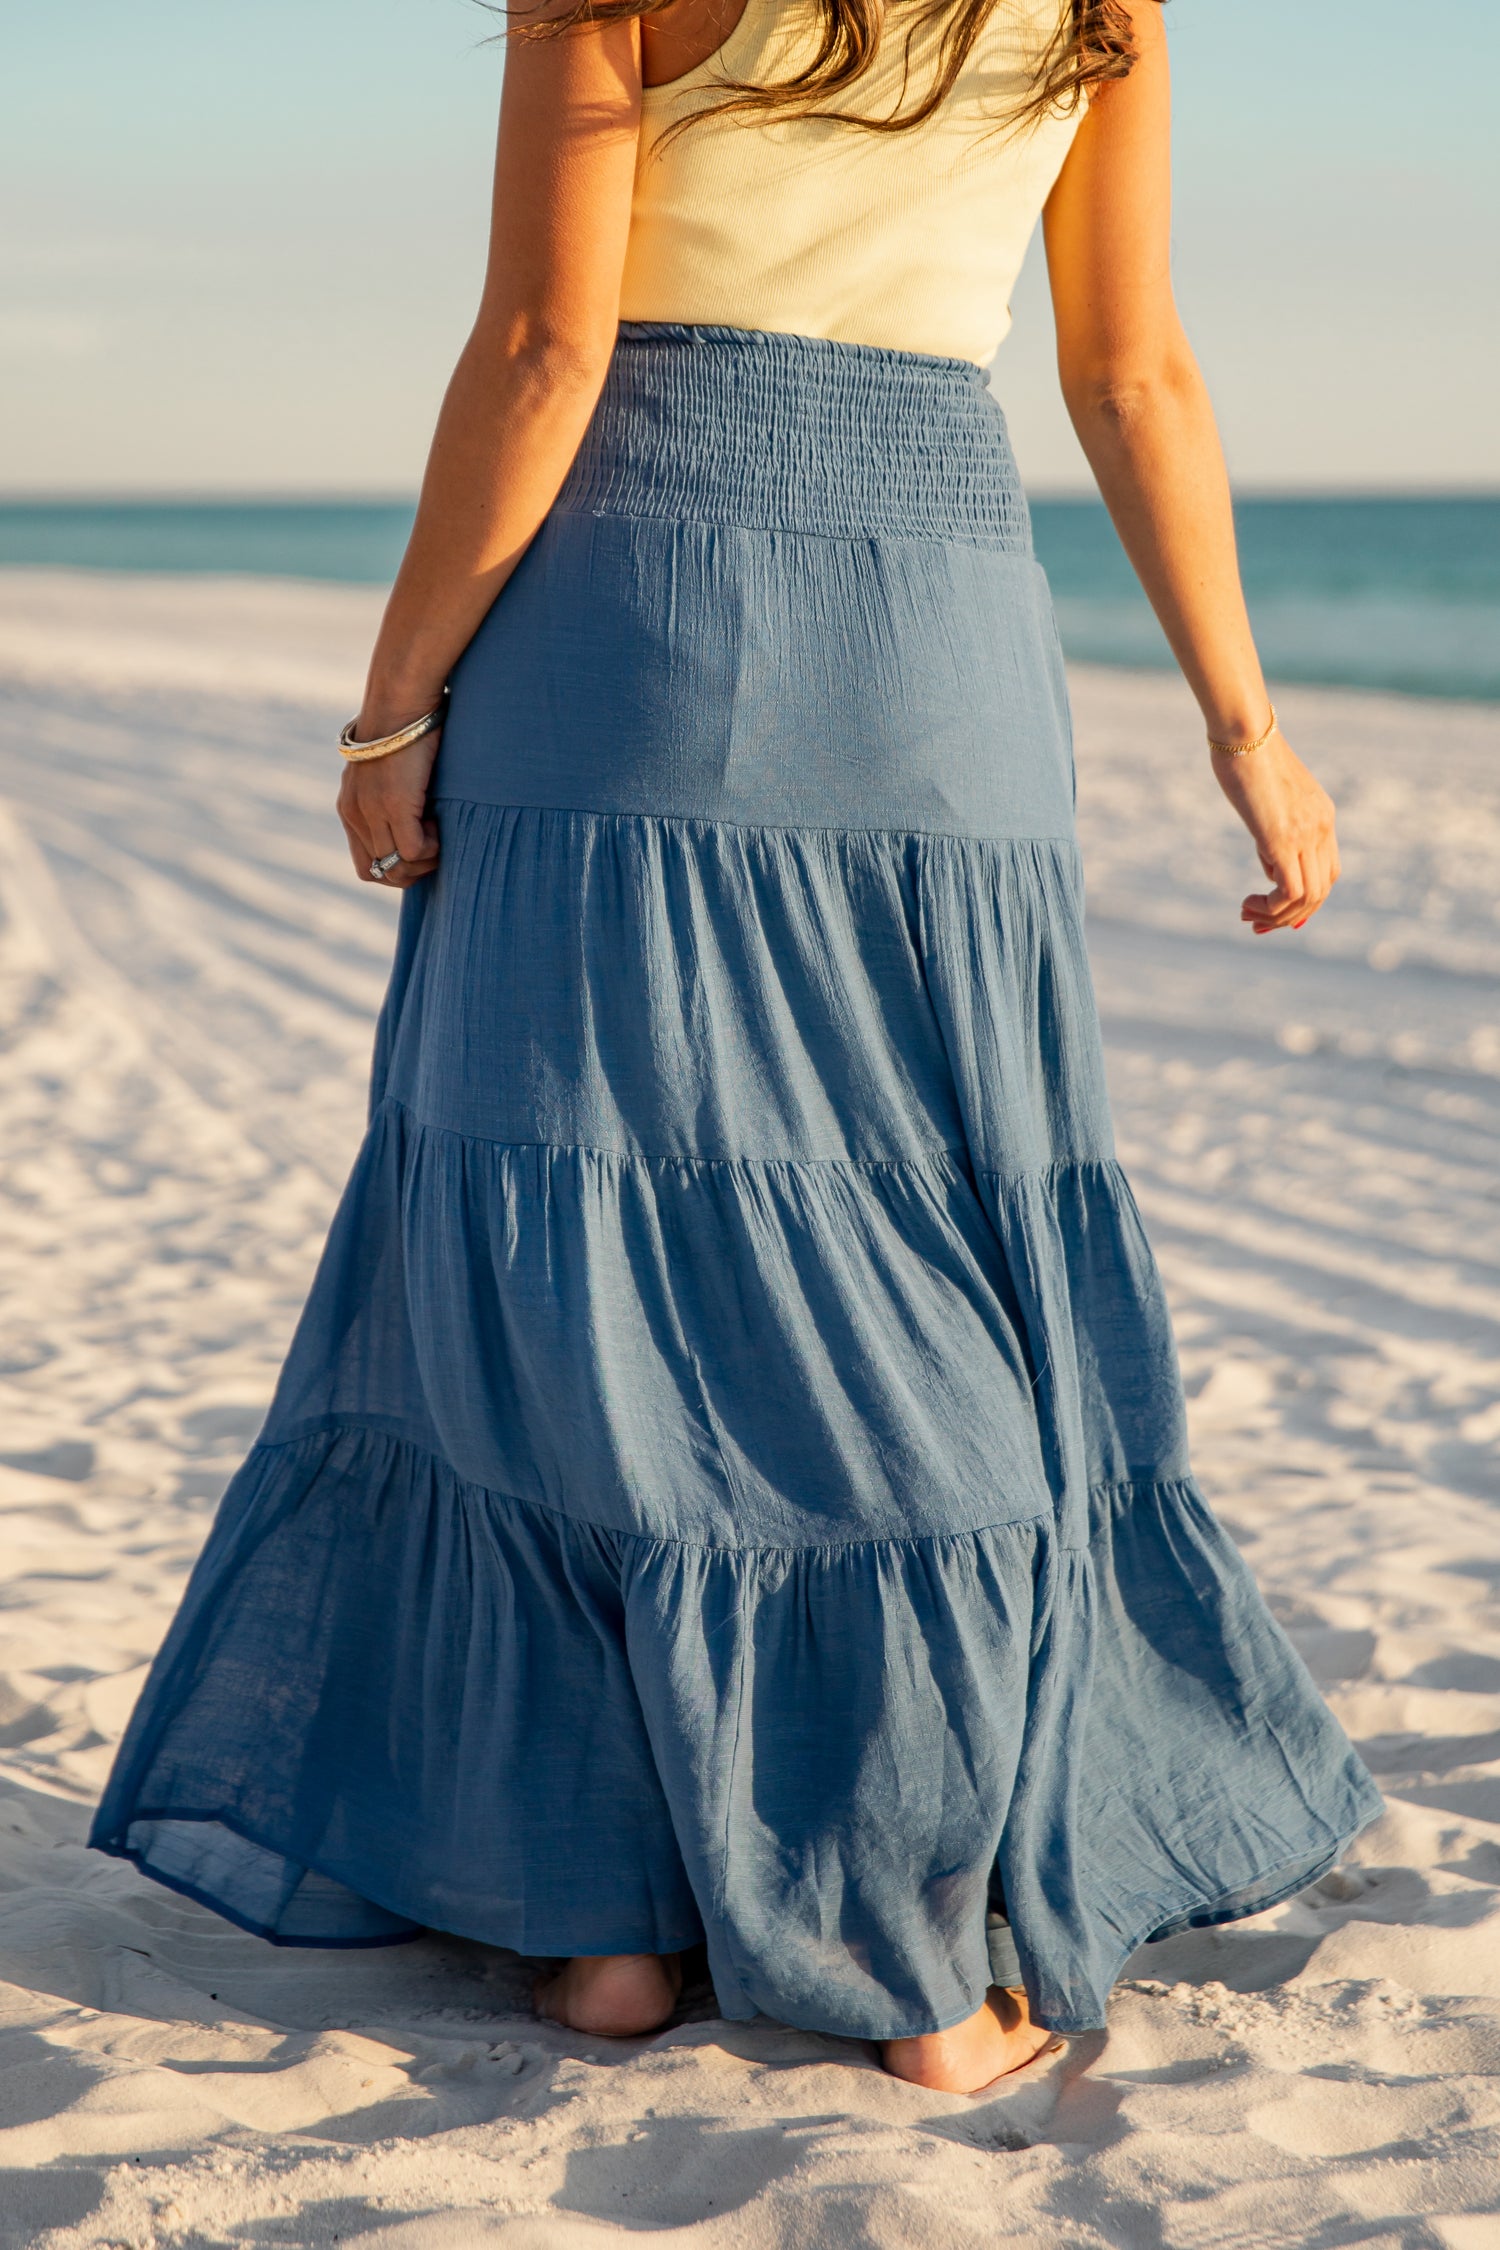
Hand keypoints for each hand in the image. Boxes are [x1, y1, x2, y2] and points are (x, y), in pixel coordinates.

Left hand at [336, 729, 441, 889]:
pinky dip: (431, 847)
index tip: (417, 850)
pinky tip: (439, 822)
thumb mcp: (388, 768)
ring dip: (423, 860)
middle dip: (410, 872)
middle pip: (377, 873)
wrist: (401, 700)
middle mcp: (354, 813)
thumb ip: (389, 794)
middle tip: (434, 848)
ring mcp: (371, 811)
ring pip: (396, 867)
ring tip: (438, 832)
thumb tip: (414, 812)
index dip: (394, 868)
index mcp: (349, 806)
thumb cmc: (404, 728)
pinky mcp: (393, 805)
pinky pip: (412, 851)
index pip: (365, 865)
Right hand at [1211, 727, 1339, 934]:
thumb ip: (1275, 830)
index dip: (1305, 899)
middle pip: (1321, 891)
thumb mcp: (1268, 799)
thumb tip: (1271, 864)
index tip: (1272, 908)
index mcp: (1323, 815)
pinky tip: (1247, 904)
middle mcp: (1322, 827)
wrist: (1245, 733)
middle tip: (1255, 921)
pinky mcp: (1282, 840)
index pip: (1327, 872)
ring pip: (1308, 898)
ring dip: (1277, 917)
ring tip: (1247, 913)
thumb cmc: (1247, 756)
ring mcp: (1305, 834)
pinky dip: (1270, 908)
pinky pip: (1289, 893)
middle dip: (1289, 916)